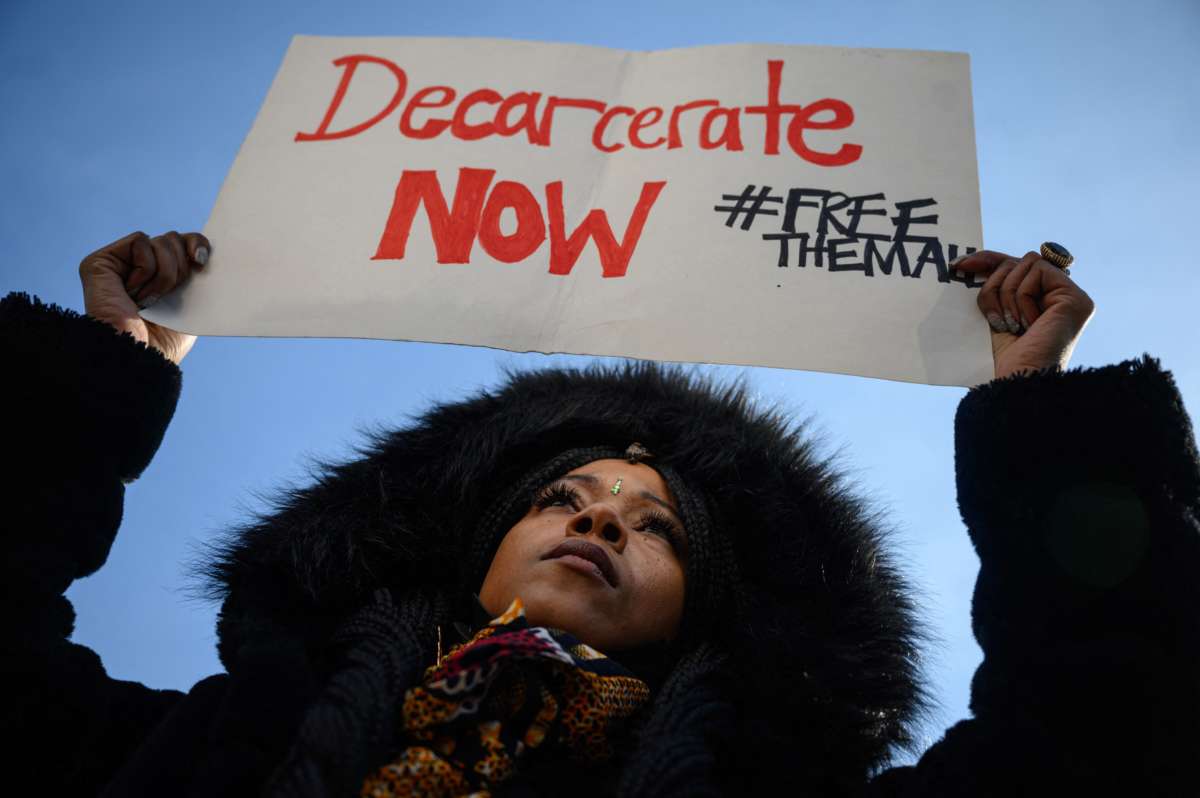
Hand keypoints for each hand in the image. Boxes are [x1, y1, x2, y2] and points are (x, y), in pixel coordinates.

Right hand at [78, 230, 209, 365]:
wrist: (140, 358)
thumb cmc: (164, 343)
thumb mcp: (190, 307)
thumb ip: (195, 277)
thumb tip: (210, 253)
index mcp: (159, 278)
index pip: (183, 243)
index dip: (197, 244)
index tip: (202, 260)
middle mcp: (137, 269)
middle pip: (173, 239)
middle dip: (180, 267)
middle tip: (168, 296)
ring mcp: (118, 265)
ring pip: (160, 241)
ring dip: (165, 275)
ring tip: (149, 300)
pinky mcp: (100, 262)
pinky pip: (140, 242)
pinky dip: (146, 269)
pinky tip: (133, 293)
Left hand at [952, 249, 1094, 380]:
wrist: (1015, 382)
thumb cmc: (1000, 359)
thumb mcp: (989, 313)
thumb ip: (990, 287)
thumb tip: (966, 261)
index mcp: (1036, 301)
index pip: (1012, 265)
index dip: (987, 260)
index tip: (959, 266)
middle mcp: (1056, 297)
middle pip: (1015, 262)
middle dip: (993, 284)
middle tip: (993, 318)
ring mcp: (1069, 297)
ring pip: (1025, 262)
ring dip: (1007, 294)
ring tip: (1011, 326)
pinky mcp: (1076, 298)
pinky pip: (1038, 270)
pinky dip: (1022, 295)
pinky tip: (1028, 324)